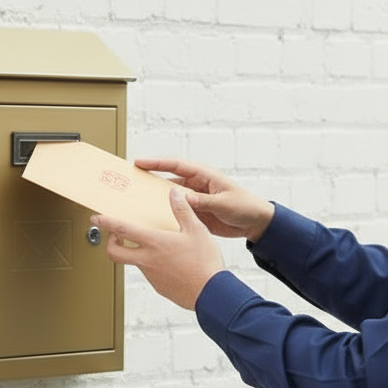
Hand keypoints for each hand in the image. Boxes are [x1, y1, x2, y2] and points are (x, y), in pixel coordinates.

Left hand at [90, 188, 225, 310]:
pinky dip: (153, 266)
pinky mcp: (159, 287)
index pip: (122, 230)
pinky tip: (169, 262)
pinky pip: (150, 274)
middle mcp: (147, 260)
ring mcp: (151, 276)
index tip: (96, 218)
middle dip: (109, 243)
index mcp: (154, 243)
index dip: (106, 222)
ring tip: (154, 246)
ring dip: (136, 253)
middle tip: (116, 235)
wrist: (211, 294)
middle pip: (114, 253)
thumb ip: (183, 210)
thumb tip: (175, 194)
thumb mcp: (197, 230)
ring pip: (134, 262)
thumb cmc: (204, 264)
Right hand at [134, 158, 274, 242]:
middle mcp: (196, 186)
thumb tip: (181, 198)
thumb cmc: (245, 206)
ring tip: (136, 204)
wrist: (256, 223)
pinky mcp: (196, 214)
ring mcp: (195, 200)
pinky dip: (166, 216)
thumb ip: (202, 201)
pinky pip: (177, 213)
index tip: (139, 163)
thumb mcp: (223, 203)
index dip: (156, 163)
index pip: (176, 165)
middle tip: (131, 183)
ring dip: (156, 201)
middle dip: (150, 180)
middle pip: (168, 180)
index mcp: (204, 176)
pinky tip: (153, 222)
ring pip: (170, 198)